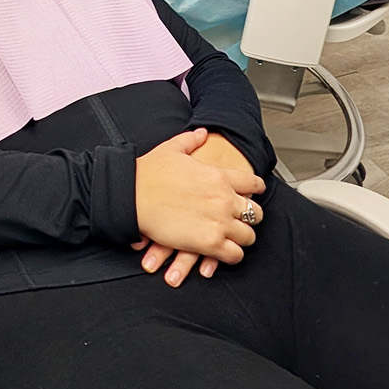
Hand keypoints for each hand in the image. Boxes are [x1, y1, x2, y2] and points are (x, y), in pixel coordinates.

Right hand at [133, 130, 265, 278]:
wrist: (132, 195)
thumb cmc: (148, 173)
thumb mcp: (172, 148)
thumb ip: (191, 140)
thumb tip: (201, 133)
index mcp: (219, 176)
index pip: (253, 183)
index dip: (256, 188)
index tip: (254, 193)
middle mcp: (224, 199)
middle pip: (255, 213)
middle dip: (250, 217)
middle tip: (243, 220)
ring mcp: (219, 222)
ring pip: (248, 236)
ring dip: (242, 238)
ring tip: (236, 239)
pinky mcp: (208, 243)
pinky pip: (234, 255)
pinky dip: (232, 255)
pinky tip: (226, 253)